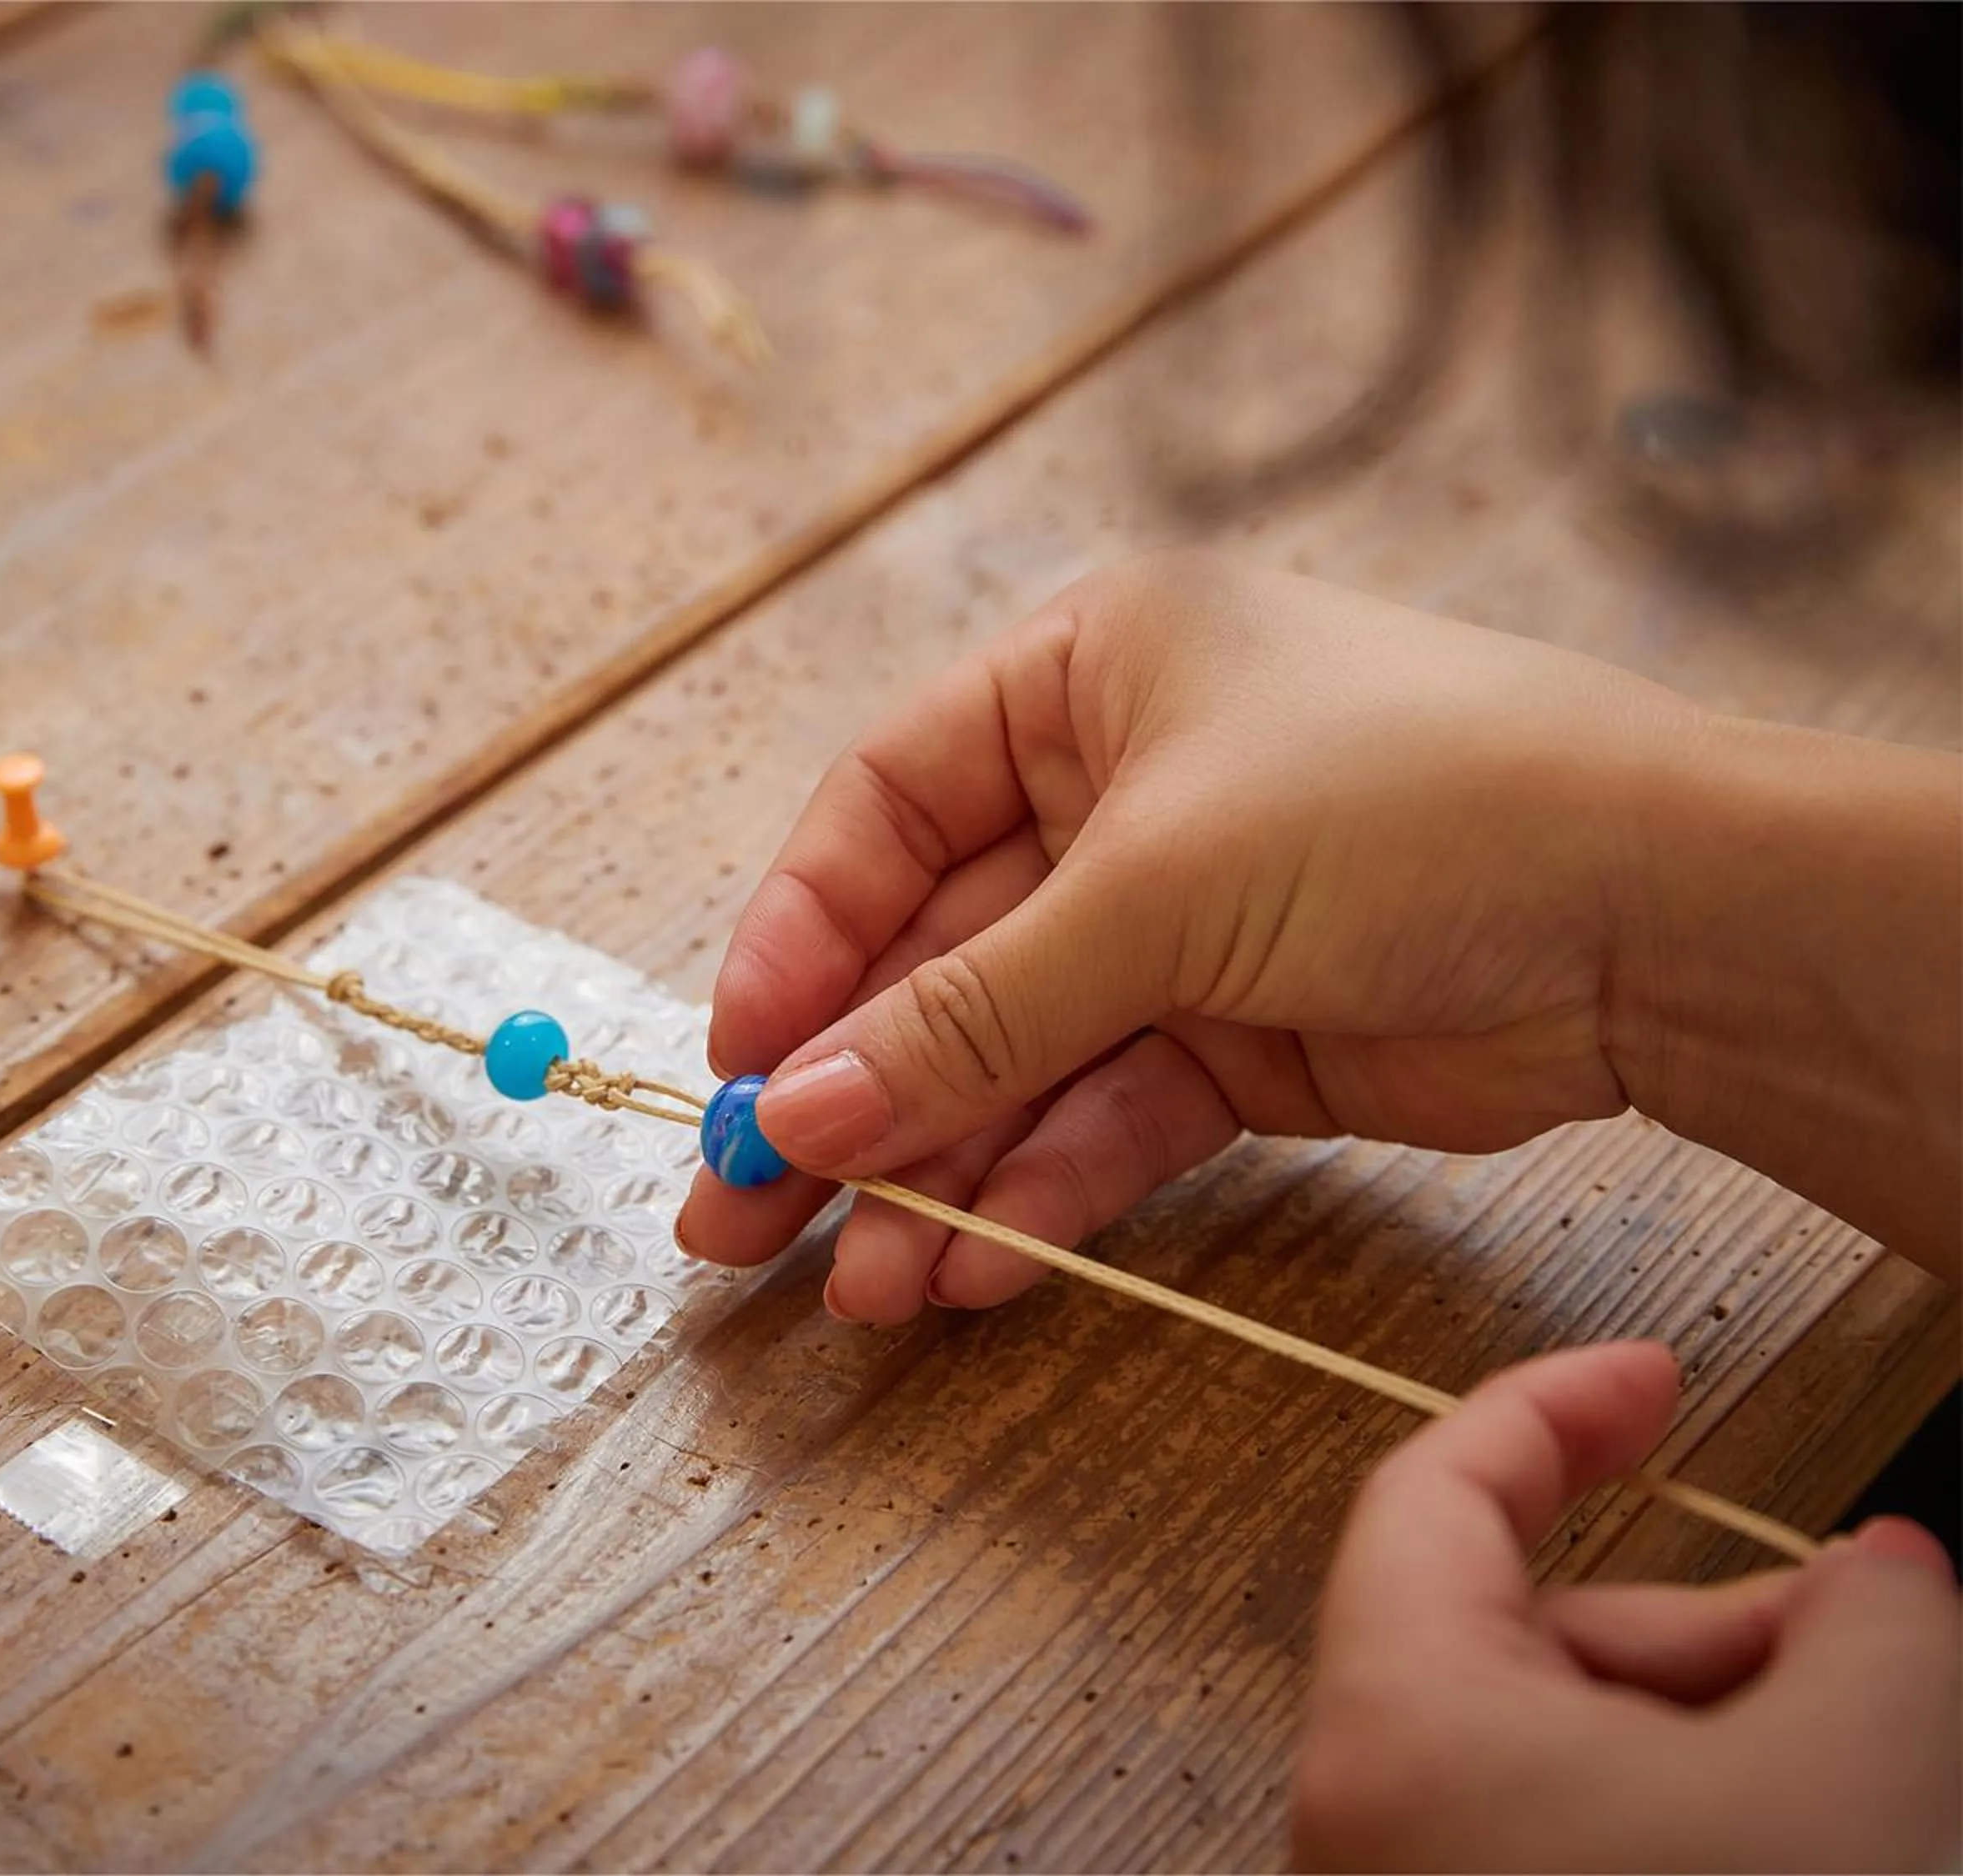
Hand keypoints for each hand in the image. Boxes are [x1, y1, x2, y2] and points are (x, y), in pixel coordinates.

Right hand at [677, 552, 1704, 1319]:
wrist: (1668, 918)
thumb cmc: (1420, 803)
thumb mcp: (1161, 886)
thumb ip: (973, 1010)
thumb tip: (796, 1112)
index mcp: (1085, 675)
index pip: (884, 807)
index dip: (798, 938)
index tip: (738, 1064)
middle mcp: (1117, 791)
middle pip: (934, 953)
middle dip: (847, 1091)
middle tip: (743, 1218)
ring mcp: (1176, 925)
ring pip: (1011, 1058)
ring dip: (938, 1169)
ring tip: (860, 1288)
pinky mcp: (1235, 1041)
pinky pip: (1102, 1116)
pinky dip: (1042, 1190)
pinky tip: (971, 1264)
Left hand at [1291, 1341, 1961, 1871]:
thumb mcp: (1841, 1781)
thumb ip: (1873, 1637)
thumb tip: (1886, 1581)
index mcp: (1402, 1722)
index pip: (1439, 1487)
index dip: (1559, 1409)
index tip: (1648, 1374)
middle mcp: (1377, 1808)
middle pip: (1543, 1629)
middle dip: (1713, 1622)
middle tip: (1862, 1642)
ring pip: (1580, 1750)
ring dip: (1723, 1736)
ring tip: (1860, 1783)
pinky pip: (1585, 1839)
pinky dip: (1695, 1823)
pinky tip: (1806, 1842)